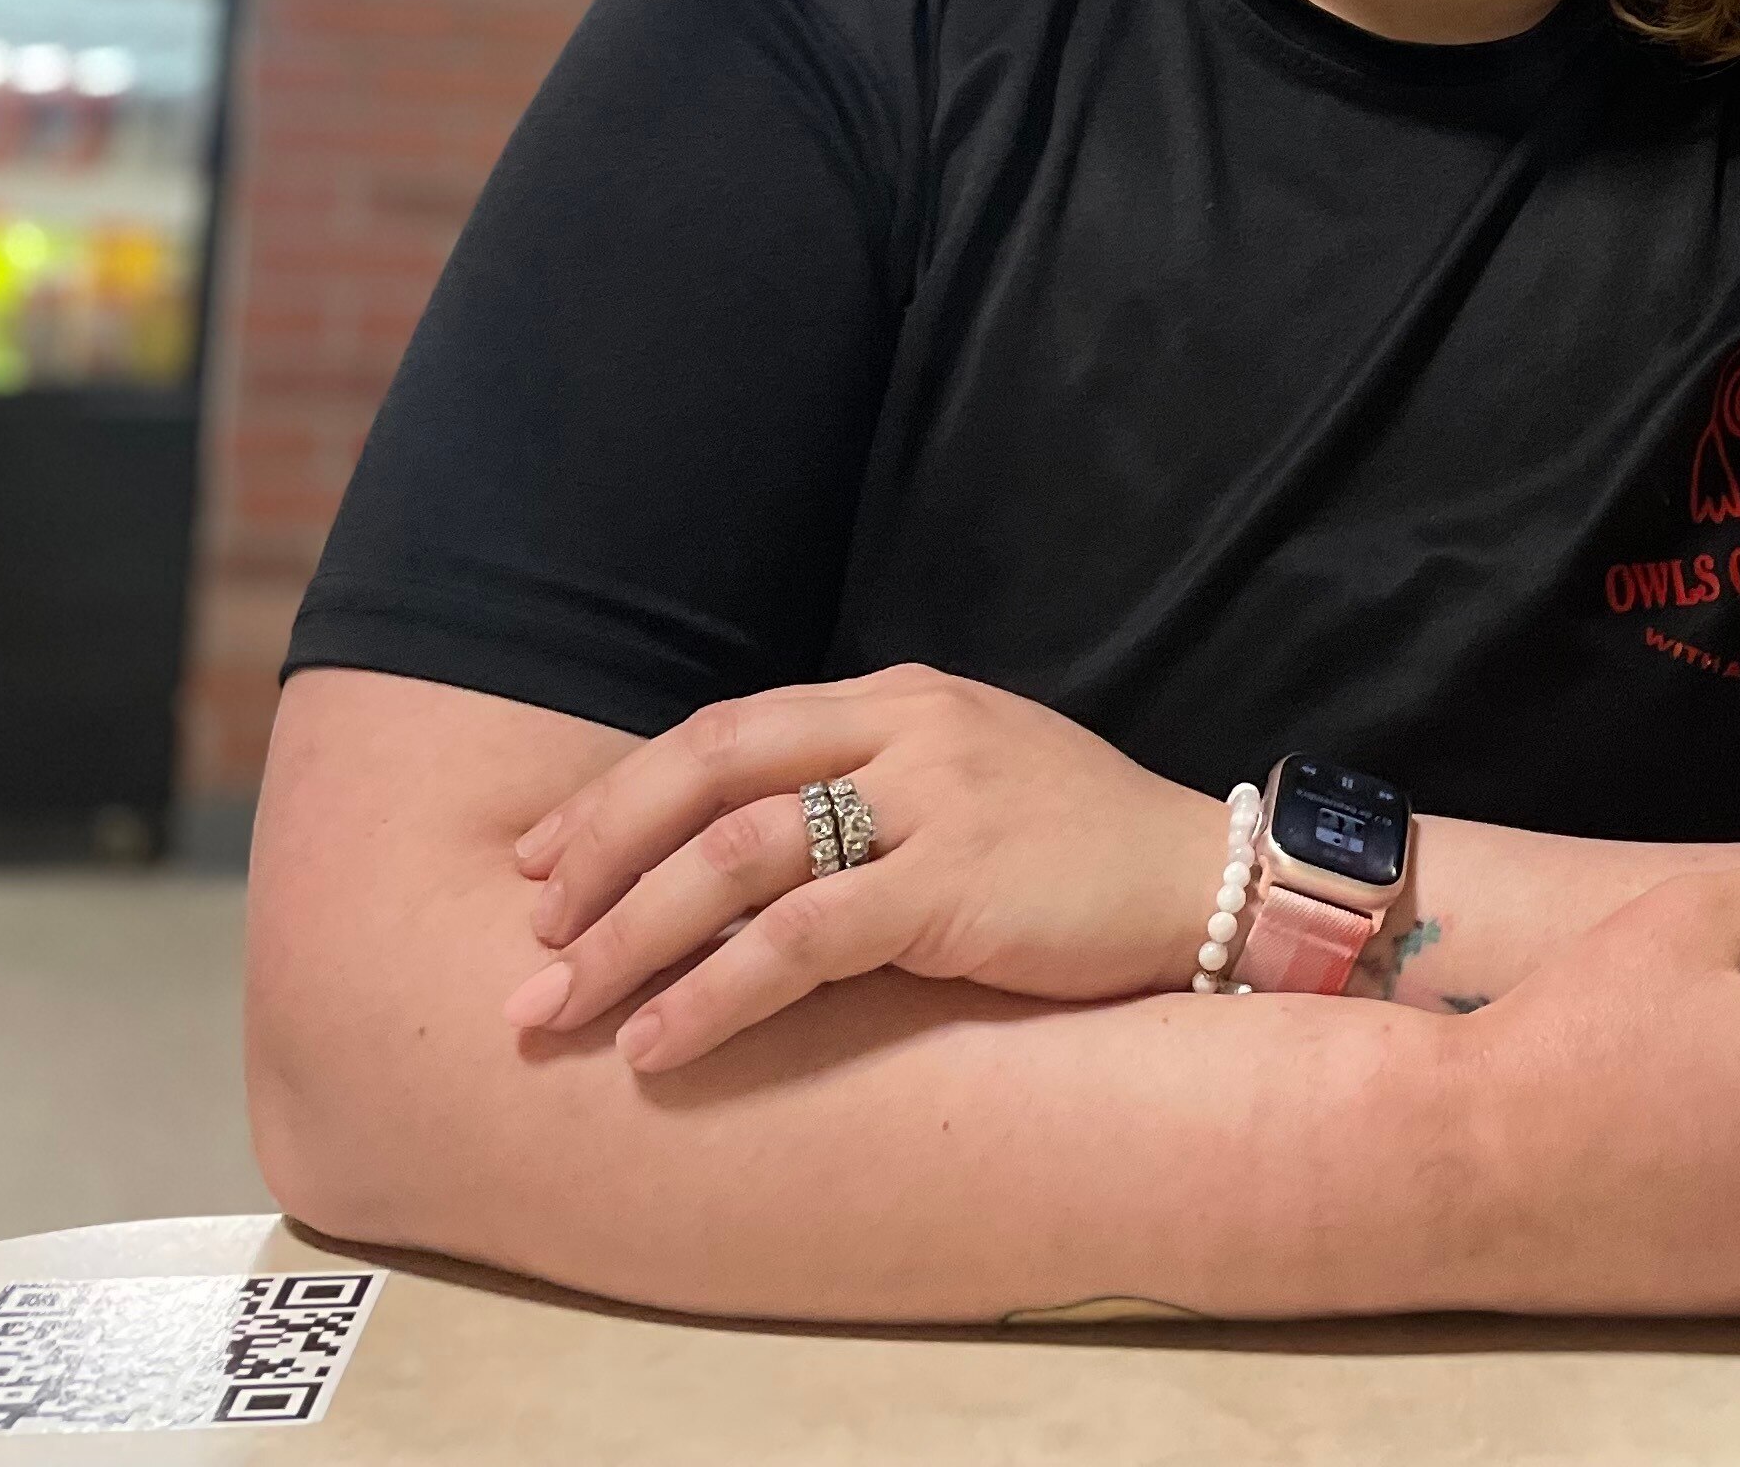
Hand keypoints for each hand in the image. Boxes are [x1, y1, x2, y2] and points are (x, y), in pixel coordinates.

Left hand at [500, 666, 1225, 1071]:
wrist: (1210, 882)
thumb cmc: (1081, 848)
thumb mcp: (968, 780)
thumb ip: (867, 788)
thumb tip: (733, 853)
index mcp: (901, 696)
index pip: (726, 730)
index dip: (620, 795)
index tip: (540, 864)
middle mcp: (907, 729)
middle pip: (708, 772)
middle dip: (598, 856)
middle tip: (529, 938)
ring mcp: (933, 799)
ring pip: (735, 856)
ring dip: (630, 937)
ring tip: (559, 1007)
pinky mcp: (954, 884)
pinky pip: (799, 939)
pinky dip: (712, 993)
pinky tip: (660, 1043)